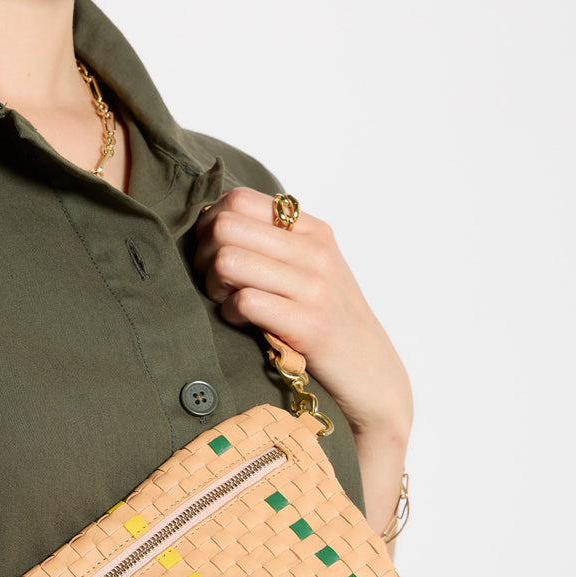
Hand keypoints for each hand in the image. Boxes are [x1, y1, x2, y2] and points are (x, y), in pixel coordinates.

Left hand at [193, 187, 412, 449]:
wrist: (371, 376)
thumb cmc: (328, 326)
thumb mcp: (309, 274)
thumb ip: (273, 248)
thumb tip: (214, 226)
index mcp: (312, 231)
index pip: (240, 200)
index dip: (211, 226)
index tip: (214, 256)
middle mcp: (315, 251)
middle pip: (226, 227)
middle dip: (204, 257)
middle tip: (215, 285)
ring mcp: (315, 287)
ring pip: (229, 260)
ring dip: (214, 286)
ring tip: (227, 305)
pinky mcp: (310, 324)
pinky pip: (244, 301)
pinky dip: (230, 314)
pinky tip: (242, 325)